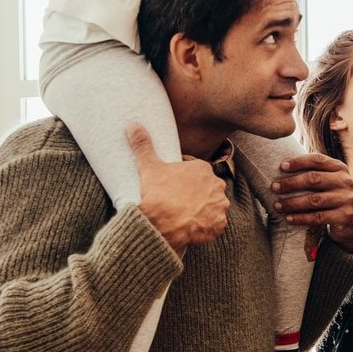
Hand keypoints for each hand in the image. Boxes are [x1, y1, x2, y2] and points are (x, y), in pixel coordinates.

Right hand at [127, 123, 228, 254]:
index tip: (174, 190)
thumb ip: (143, 145)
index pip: (197, 175)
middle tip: (179, 204)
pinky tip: (192, 227)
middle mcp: (217, 185)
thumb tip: (132, 124)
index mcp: (203, 169)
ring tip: (185, 217)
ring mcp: (220, 205)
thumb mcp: (149, 167)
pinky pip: (215, 224)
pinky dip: (206, 227)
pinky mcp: (220, 224)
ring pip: (213, 207)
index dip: (185, 183)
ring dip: (203, 211)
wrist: (160, 226)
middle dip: (197, 196)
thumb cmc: (156, 195)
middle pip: (207, 190)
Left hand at [272, 153, 352, 252]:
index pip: (317, 160)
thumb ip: (314, 172)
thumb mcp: (329, 181)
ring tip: (277, 205)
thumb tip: (281, 166)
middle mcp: (345, 181)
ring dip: (292, 203)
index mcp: (339, 168)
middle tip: (274, 187)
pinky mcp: (345, 216)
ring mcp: (347, 199)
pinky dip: (301, 218)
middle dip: (291, 183)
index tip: (281, 166)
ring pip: (314, 200)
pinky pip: (318, 217)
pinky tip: (288, 218)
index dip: (298, 162)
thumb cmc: (333, 198)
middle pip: (313, 178)